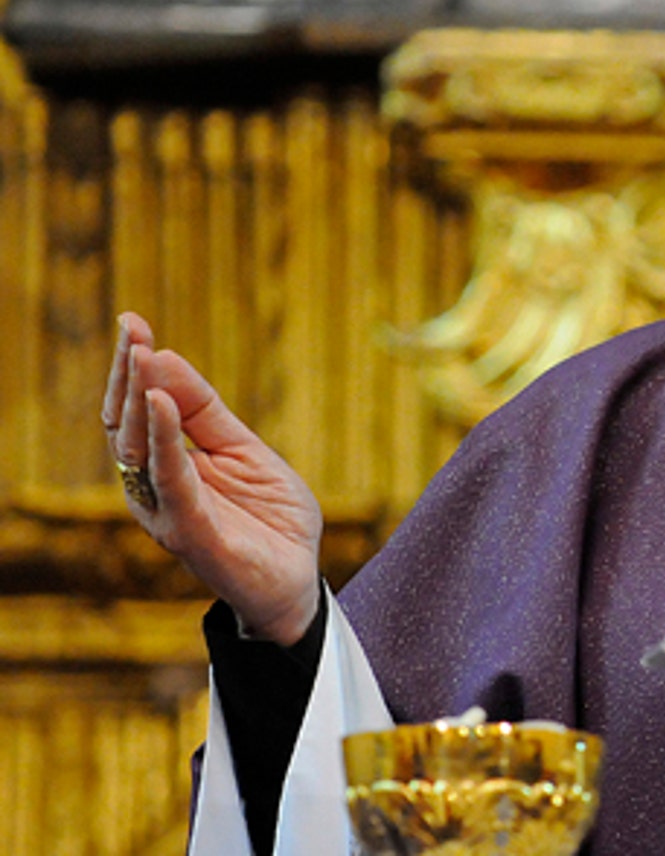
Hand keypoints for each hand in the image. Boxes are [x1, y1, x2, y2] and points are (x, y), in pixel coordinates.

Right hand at [103, 312, 323, 645]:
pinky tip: (160, 404)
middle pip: (128, 423)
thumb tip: (166, 357)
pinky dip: (163, 440)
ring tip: (142, 355)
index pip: (140, 408)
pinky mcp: (189, 532)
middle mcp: (155, 487)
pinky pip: (171, 480)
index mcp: (168, 465)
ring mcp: (168, 510)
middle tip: (131, 329)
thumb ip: (206, 413)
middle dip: (128, 373)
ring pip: (139, 448)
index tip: (132, 321)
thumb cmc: (269, 518)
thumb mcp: (245, 451)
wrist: (298, 581)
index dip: (135, 365)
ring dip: (139, 398)